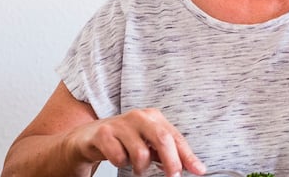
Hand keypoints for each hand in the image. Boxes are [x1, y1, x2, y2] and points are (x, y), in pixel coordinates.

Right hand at [67, 108, 205, 175]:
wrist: (89, 137)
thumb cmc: (124, 140)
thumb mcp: (148, 144)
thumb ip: (169, 153)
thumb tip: (194, 167)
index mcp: (154, 117)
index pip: (175, 137)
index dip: (188, 155)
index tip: (199, 171)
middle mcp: (139, 116)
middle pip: (162, 139)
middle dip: (171, 161)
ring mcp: (120, 123)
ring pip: (140, 152)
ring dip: (140, 167)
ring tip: (136, 166)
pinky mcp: (103, 133)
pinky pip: (118, 157)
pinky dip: (121, 164)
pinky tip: (118, 158)